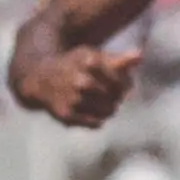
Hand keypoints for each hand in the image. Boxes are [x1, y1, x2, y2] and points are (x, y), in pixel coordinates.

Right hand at [12, 46, 135, 128]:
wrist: (40, 79)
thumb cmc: (72, 65)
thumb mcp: (93, 55)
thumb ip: (118, 59)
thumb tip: (140, 56)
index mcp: (90, 61)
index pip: (122, 80)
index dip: (126, 84)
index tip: (121, 84)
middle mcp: (81, 80)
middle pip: (118, 96)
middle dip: (118, 97)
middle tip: (114, 96)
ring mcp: (74, 99)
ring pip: (109, 111)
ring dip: (110, 109)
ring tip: (104, 103)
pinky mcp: (67, 115)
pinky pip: (96, 123)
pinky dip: (98, 119)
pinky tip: (92, 111)